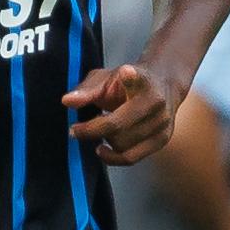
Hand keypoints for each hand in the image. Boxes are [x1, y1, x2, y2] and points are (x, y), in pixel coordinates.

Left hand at [62, 62, 182, 165]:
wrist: (162, 84)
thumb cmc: (126, 82)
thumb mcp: (105, 78)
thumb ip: (86, 90)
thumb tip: (67, 101)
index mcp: (141, 79)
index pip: (137, 78)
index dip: (131, 76)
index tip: (126, 72)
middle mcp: (155, 100)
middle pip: (118, 124)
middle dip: (92, 130)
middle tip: (75, 130)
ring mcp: (162, 122)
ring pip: (122, 144)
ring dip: (103, 140)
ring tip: (96, 130)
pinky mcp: (162, 139)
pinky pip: (131, 157)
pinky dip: (112, 157)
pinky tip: (102, 148)